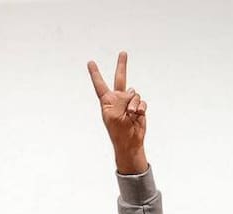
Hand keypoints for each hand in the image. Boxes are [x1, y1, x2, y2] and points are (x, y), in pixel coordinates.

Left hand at [87, 51, 148, 173]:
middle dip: (122, 65)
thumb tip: (131, 93)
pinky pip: (141, 101)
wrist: (129, 142)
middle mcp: (118, 99)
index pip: (100, 85)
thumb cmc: (117, 131)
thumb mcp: (112, 115)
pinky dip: (140, 108)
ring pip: (134, 93)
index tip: (90, 63)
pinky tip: (138, 115)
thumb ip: (120, 100)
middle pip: (120, 78)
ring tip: (131, 114)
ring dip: (133, 104)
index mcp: (107, 101)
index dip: (95, 74)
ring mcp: (129, 102)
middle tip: (123, 53)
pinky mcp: (139, 107)